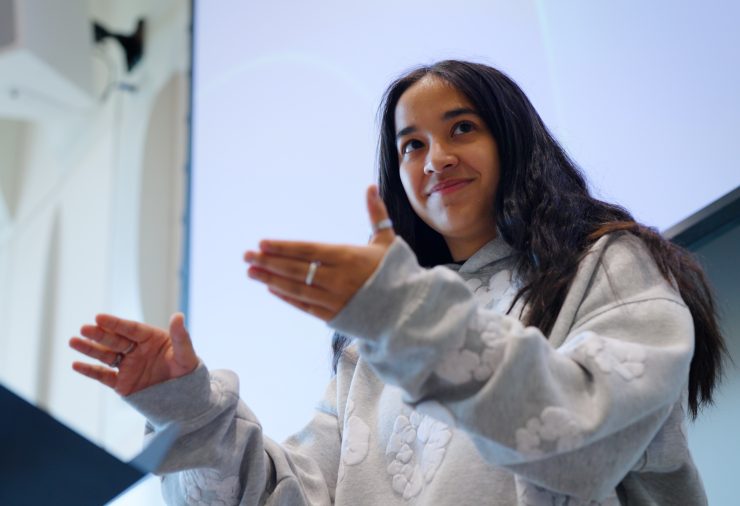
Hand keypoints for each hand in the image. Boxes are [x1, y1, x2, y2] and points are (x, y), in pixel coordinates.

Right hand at [69, 312, 198, 395]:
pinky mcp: (122, 383)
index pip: (131, 329)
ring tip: (73, 342)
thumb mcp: (186, 354)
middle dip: (99, 334)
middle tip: (84, 328)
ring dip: (90, 349)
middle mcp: (136, 349)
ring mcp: (127, 365)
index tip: (99, 317)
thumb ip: (181, 336)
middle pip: (115, 340)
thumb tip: (178, 315)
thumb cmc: (186, 370)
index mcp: (150, 338)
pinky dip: (90, 371)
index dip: (115, 323)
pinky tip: (76, 365)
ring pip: (106, 355)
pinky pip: (104, 375)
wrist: (184, 396)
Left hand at [244, 185, 395, 320]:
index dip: (283, 247)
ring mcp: (334, 298)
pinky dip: (287, 297)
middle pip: (295, 269)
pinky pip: (305, 305)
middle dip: (268, 262)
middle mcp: (337, 278)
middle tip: (246, 256)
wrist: (409, 309)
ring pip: (295, 288)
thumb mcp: (387, 241)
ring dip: (271, 279)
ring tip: (251, 272)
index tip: (262, 243)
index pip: (307, 250)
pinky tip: (272, 288)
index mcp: (347, 256)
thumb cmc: (396, 271)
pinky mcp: (334, 315)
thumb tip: (370, 187)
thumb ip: (376, 215)